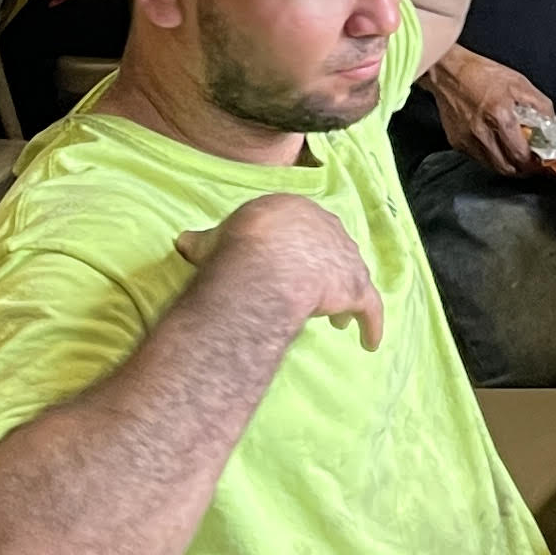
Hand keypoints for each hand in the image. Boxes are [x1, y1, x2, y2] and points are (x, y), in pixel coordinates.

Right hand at [177, 195, 384, 351]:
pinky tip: (370, 343)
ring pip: (351, 278)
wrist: (267, 263)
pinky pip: (371, 309)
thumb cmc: (238, 247)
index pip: (302, 229)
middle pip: (330, 251)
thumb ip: (205, 241)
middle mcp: (328, 228)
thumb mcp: (214, 240)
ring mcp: (347, 257)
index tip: (293, 267)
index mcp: (295, 210)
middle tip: (317, 294)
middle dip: (325, 273)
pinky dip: (371, 325)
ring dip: (344, 299)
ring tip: (336, 323)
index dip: (299, 250)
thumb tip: (184, 242)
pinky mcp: (358, 287)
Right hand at [423, 47, 550, 174]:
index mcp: (499, 116)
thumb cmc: (483, 74)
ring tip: (516, 156)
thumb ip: (541, 107)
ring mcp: (467, 140)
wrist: (449, 72)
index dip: (534, 163)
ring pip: (493, 167)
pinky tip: (498, 147)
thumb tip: (553, 126)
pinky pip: (480, 159)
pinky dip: (492, 158)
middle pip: (508, 167)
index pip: (520, 155)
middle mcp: (481, 132)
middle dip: (523, 169)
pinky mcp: (457, 143)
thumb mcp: (520, 84)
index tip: (542, 162)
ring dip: (508, 165)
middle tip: (532, 163)